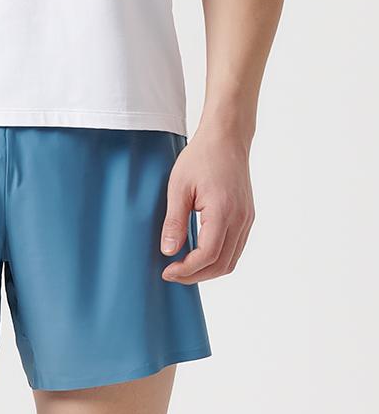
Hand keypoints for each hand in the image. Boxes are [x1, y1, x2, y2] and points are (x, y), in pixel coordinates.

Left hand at [161, 125, 254, 284]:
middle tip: (173, 274)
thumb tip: (169, 252)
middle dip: (195, 276)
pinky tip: (198, 256)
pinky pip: (235, 250)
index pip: (207, 255)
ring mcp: (247, 219)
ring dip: (207, 271)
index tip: (167, 271)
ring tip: (184, 268)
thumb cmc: (201, 157)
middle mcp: (240, 218)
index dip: (186, 270)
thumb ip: (174, 222)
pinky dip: (217, 260)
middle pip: (221, 265)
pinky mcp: (247, 218)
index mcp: (223, 211)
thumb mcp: (178, 187)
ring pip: (230, 262)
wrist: (227, 137)